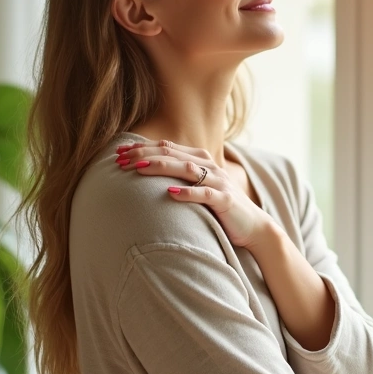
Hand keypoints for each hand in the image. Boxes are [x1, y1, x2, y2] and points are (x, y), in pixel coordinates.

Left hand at [116, 139, 272, 247]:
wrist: (253, 226)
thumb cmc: (219, 207)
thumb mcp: (198, 187)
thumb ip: (178, 175)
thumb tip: (146, 168)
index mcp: (201, 159)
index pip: (167, 148)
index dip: (142, 147)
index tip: (119, 152)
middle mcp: (210, 166)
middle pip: (172, 155)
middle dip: (144, 155)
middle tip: (121, 159)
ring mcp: (219, 182)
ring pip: (187, 169)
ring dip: (161, 168)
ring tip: (139, 169)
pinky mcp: (225, 200)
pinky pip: (205, 194)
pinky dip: (187, 193)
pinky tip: (171, 193)